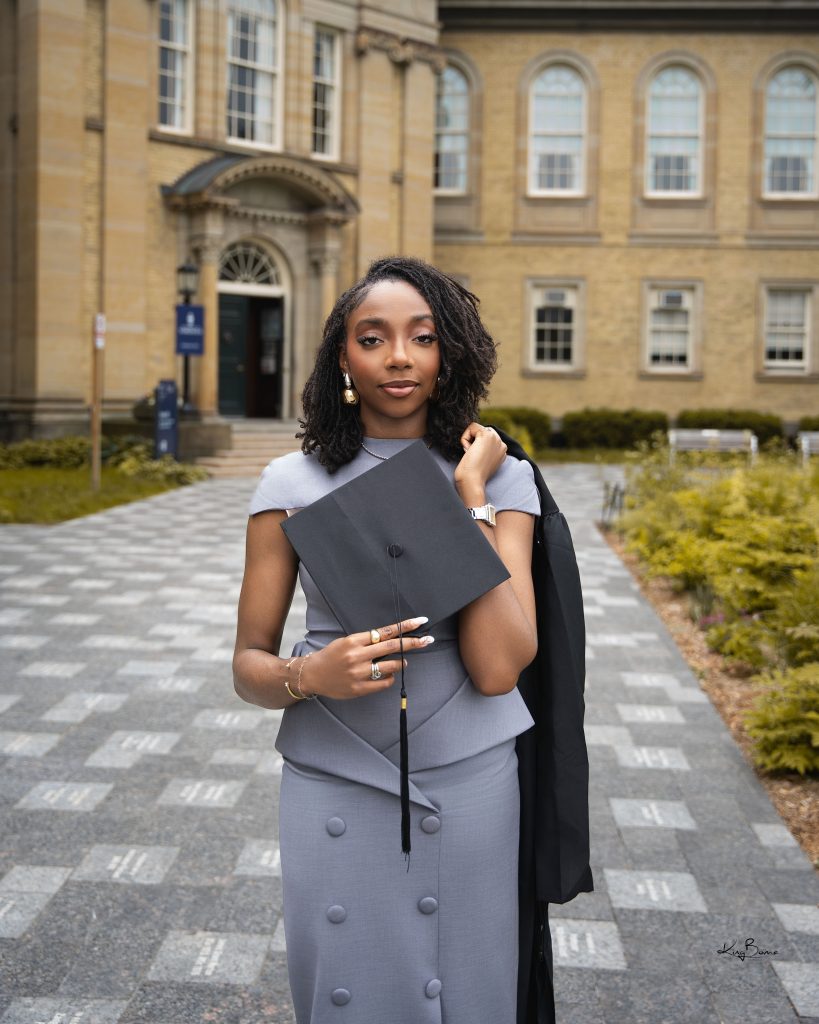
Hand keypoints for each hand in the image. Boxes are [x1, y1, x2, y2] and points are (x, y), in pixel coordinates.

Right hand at [297, 616, 433, 699]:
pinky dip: (390, 677)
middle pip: (391, 647)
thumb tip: (392, 641)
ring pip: (390, 666)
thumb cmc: (331, 655)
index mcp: (354, 640)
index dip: (404, 627)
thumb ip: (367, 642)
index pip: (385, 631)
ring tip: (403, 661)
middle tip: (428, 640)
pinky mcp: (358, 688)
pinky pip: (383, 683)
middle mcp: (357, 656)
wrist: (312, 675)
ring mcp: (358, 673)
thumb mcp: (346, 641)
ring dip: (401, 662)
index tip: (420, 622)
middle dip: (413, 643)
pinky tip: (389, 675)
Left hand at [454, 423, 506, 498]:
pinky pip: (471, 427)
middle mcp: (502, 444)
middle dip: (474, 441)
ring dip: (469, 440)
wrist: (472, 482)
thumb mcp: (483, 462)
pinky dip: (464, 438)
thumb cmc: (473, 477)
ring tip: (472, 454)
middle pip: (482, 431)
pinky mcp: (487, 435)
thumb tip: (475, 444)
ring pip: (477, 428)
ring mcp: (496, 439)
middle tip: (473, 457)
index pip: (487, 438)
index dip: (477, 446)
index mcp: (502, 452)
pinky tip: (468, 451)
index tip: (477, 460)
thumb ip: (484, 452)